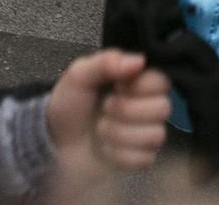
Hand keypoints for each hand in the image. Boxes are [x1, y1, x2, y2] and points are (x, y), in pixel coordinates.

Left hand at [46, 50, 171, 189]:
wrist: (55, 141)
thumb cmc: (70, 104)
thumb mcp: (79, 76)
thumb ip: (106, 62)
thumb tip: (139, 61)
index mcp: (138, 81)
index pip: (162, 80)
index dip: (140, 86)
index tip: (117, 86)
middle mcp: (149, 106)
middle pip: (163, 108)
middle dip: (126, 111)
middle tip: (105, 108)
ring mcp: (147, 133)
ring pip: (156, 135)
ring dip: (120, 133)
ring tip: (101, 129)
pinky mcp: (142, 158)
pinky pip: (145, 158)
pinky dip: (119, 154)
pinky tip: (105, 148)